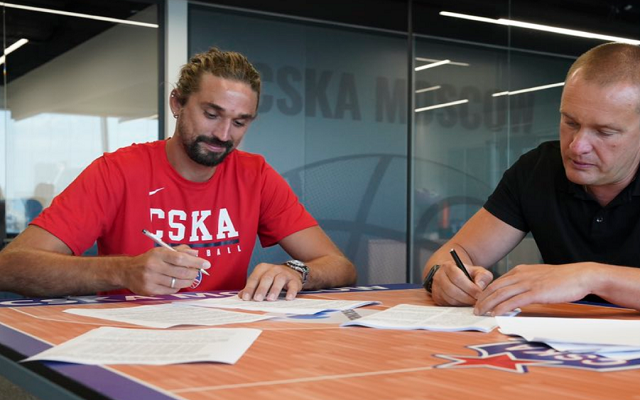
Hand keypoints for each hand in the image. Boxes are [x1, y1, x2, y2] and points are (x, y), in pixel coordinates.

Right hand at [125, 245, 209, 294]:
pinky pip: (170, 290)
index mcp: (158, 254)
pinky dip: (178, 287)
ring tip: (190, 277)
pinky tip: (177, 282)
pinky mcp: (149, 290)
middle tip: (198, 271)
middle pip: (181, 272)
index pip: (180, 258)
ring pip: (177, 283)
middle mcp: (153, 266)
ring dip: (188, 281)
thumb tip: (196, 254)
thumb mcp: (162, 250)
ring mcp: (151, 280)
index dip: (195, 262)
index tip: (206, 264)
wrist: (127, 271)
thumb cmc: (149, 260)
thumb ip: (180, 250)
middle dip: (194, 273)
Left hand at [239, 262, 303, 300]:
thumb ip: (252, 287)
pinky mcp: (294, 280)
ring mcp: (285, 273)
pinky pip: (293, 285)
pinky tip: (288, 298)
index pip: (254, 278)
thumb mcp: (261, 280)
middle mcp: (273, 269)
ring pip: (279, 280)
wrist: (292, 272)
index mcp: (262, 268)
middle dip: (261, 289)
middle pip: (266, 278)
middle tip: (257, 299)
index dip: (249, 288)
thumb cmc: (272, 279)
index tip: (246, 298)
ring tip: (270, 299)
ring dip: (275, 289)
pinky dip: (291, 292)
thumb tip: (241, 296)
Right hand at [431, 261, 492, 305]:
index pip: (457, 277)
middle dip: (467, 297)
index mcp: (448, 266)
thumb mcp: (477, 271)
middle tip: (477, 301)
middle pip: (452, 289)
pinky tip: (466, 304)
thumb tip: (480, 286)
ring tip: (473, 303)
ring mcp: (436, 287)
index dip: (469, 287)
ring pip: (449, 298)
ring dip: (463, 303)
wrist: (453, 276)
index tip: (479, 294)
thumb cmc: (467, 274)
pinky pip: (447, 304)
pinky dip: (458, 306)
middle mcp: (439, 276)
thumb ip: (482, 276)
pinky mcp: (437, 297)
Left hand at [474, 263, 592, 315]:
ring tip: (480, 312)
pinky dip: (502, 307)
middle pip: (495, 287)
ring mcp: (528, 283)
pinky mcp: (536, 292)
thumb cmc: (562, 279)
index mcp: (521, 270)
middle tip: (474, 309)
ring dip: (488, 304)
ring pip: (501, 294)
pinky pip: (514, 301)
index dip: (486, 292)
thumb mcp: (539, 277)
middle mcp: (521, 275)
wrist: (580, 276)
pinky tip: (495, 313)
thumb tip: (517, 294)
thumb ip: (526, 283)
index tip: (479, 301)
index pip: (497, 282)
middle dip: (482, 299)